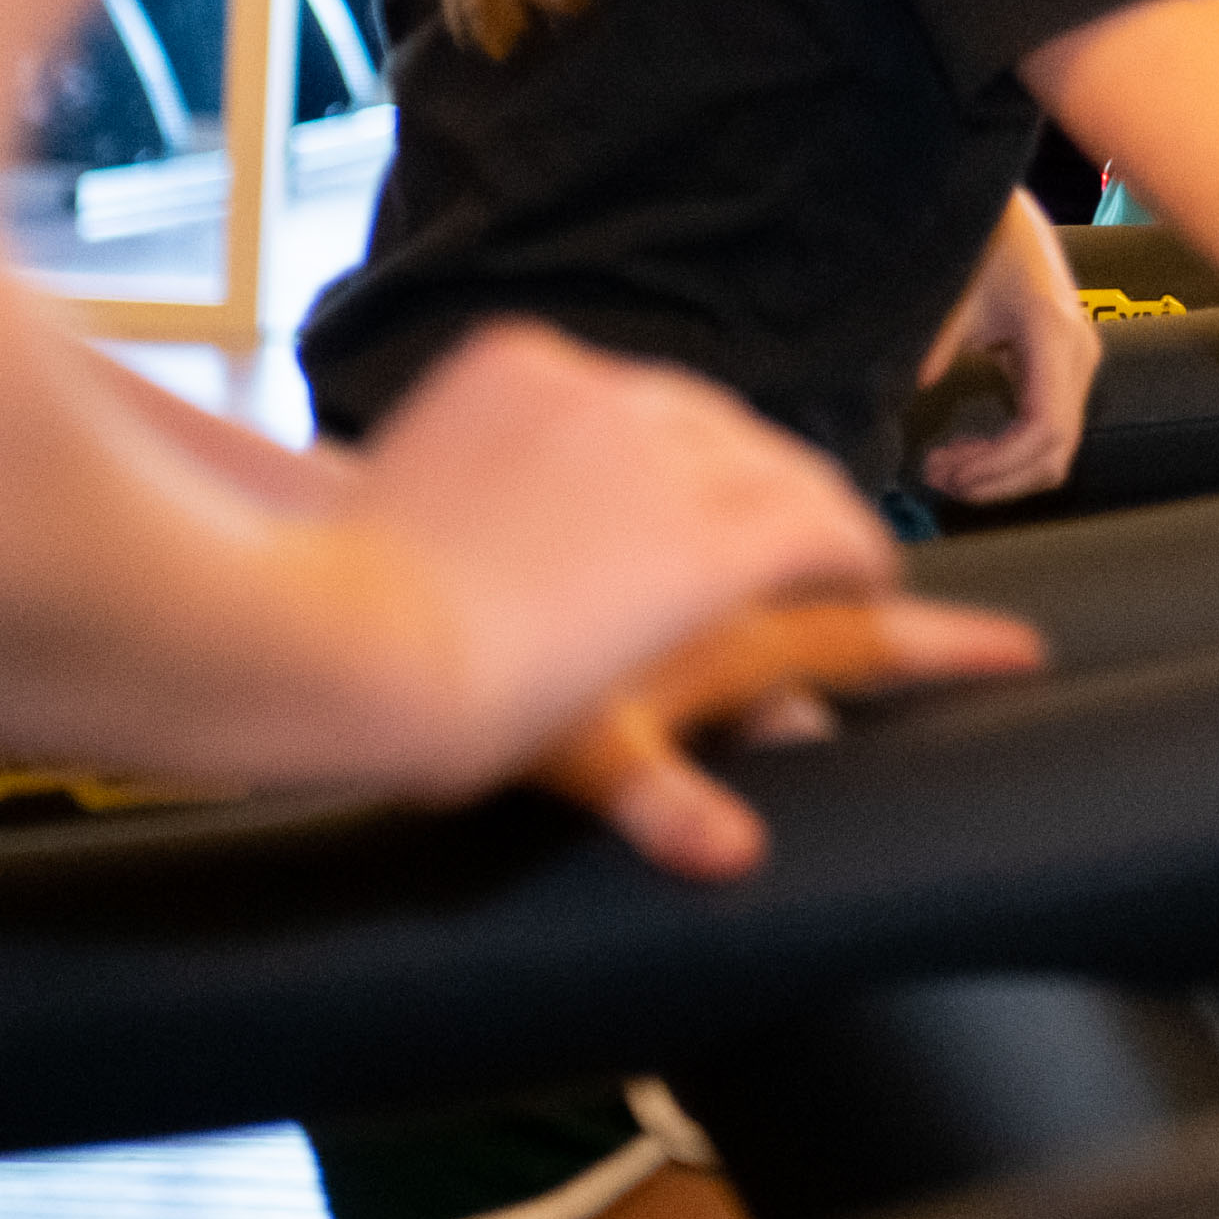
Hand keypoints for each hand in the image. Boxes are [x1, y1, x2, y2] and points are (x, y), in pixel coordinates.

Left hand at [333, 318, 967, 864]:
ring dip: (710, 457)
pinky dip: (610, 422)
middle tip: (793, 548)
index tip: (883, 583)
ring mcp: (600, 398)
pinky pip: (600, 383)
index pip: (837, 532)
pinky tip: (589, 463)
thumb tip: (734, 855)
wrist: (336, 634)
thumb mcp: (586, 754)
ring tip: (696, 501)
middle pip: (775, 462)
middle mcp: (680, 452)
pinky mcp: (525, 364)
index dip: (865, 562)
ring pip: (693, 411)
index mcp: (719, 550)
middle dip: (794, 507)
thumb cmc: (470, 711)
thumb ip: (673, 795)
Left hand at [914, 190, 1103, 505]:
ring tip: (945, 468)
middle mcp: (1078, 358)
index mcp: (1056, 337)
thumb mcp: (956, 293)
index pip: (1046, 428)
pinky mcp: (1062, 374)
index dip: (1000, 466)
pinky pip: (1046, 435)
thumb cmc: (984, 246)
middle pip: (1056, 453)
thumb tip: (920, 387)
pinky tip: (966, 452)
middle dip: (997, 479)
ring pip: (1055, 453)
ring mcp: (1076, 368)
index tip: (948, 472)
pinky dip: (1008, 456)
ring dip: (1002, 474)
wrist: (1010, 218)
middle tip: (937, 478)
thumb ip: (939, 343)